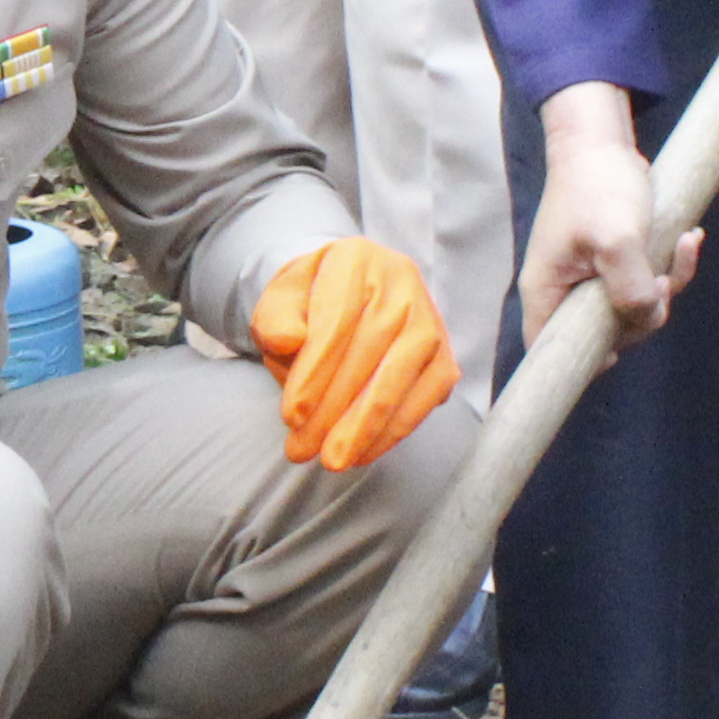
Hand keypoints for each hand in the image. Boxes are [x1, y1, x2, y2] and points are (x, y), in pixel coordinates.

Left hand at [249, 235, 458, 471]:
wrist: (343, 298)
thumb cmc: (306, 305)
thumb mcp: (278, 303)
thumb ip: (275, 319)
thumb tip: (287, 340)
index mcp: (355, 258)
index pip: (338, 319)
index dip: (315, 372)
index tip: (291, 416)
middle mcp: (401, 282)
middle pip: (370, 351)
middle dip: (334, 410)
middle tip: (302, 450)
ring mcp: (428, 319)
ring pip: (401, 376)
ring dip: (366, 427)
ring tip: (333, 460)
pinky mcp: (443, 356)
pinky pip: (426, 396)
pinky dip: (395, 429)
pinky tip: (364, 452)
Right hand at [518, 81, 697, 348]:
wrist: (602, 142)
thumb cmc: (597, 186)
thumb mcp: (617, 240)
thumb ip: (629, 288)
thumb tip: (645, 316)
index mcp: (547, 290)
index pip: (548, 348)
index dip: (581, 361)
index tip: (618, 349)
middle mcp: (564, 289)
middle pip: (604, 332)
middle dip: (643, 312)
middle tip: (663, 281)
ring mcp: (589, 275)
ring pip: (632, 305)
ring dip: (667, 282)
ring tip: (684, 244)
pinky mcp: (614, 260)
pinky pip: (645, 280)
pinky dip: (670, 265)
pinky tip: (689, 238)